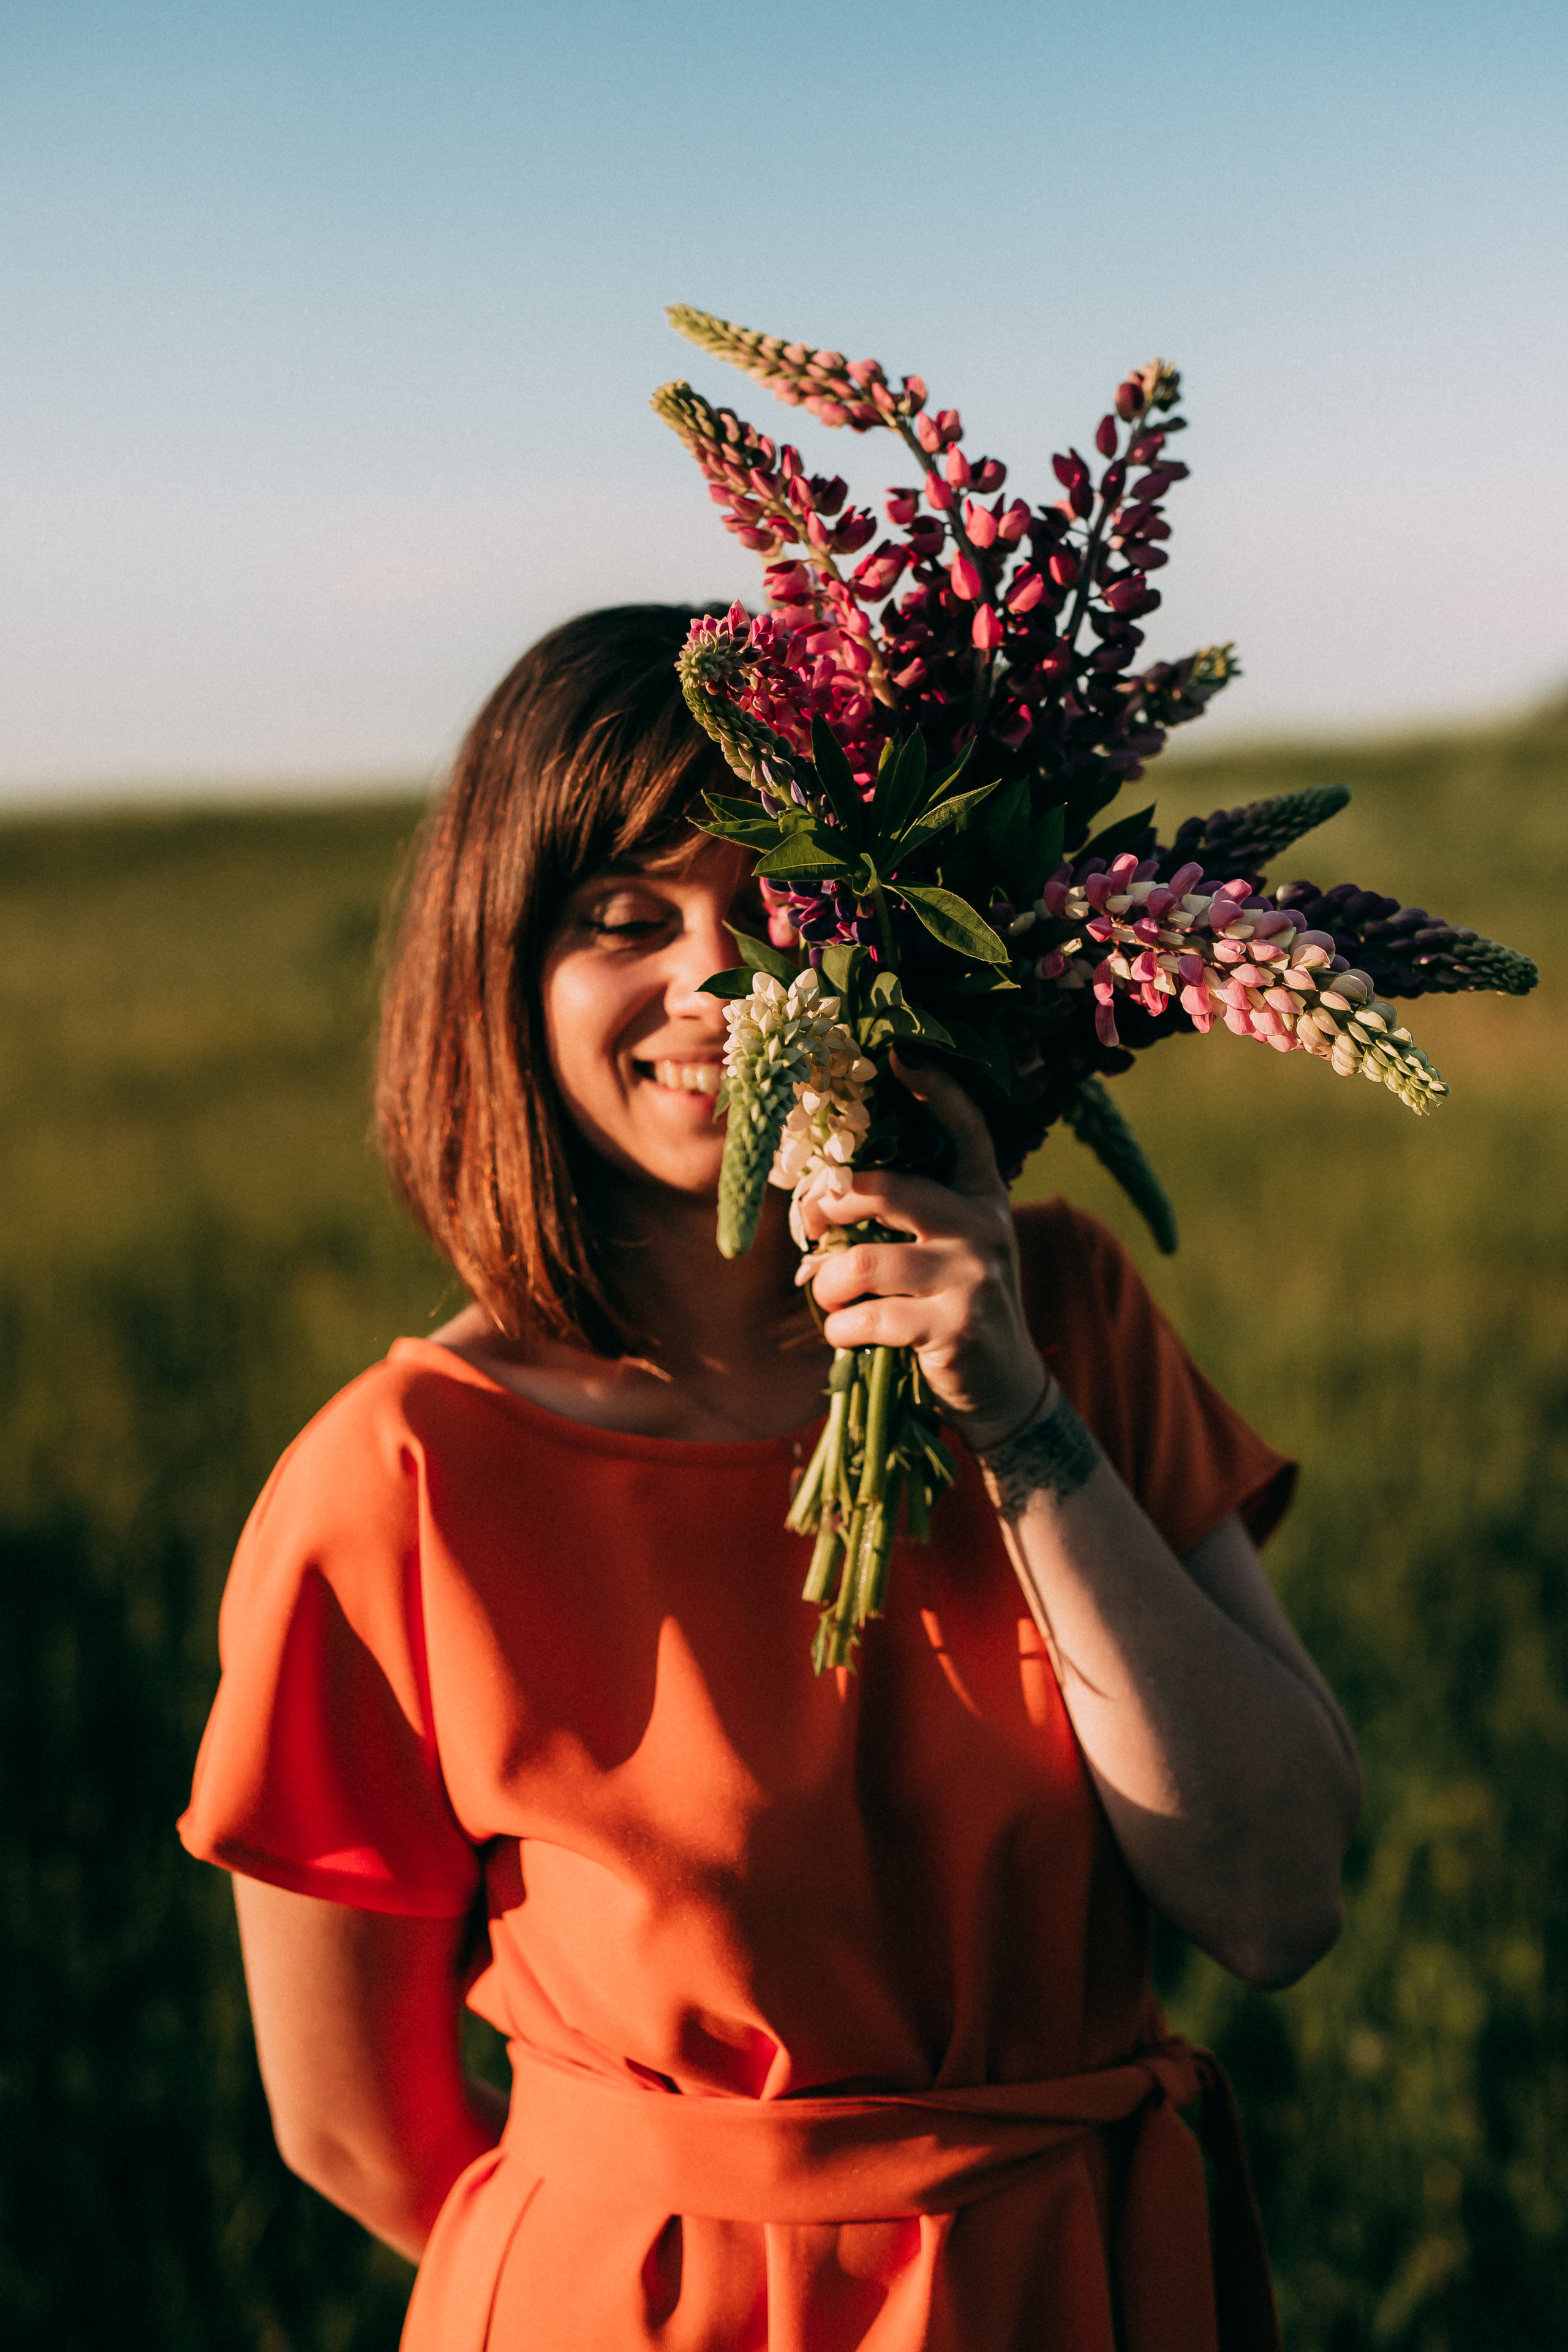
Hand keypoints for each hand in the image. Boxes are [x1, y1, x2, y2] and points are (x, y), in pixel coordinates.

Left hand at [795, 1052, 1046, 1451]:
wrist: (1003, 1385)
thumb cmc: (954, 1304)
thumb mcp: (948, 1248)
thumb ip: (908, 1215)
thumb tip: (821, 1191)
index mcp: (982, 1196)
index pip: (965, 1129)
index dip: (935, 1091)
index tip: (899, 1056)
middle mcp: (984, 1225)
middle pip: (886, 1189)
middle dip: (830, 1201)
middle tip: (811, 1221)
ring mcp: (973, 1275)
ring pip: (862, 1261)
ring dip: (826, 1284)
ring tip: (827, 1297)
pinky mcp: (955, 1327)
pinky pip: (867, 1318)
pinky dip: (840, 1330)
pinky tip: (847, 1336)